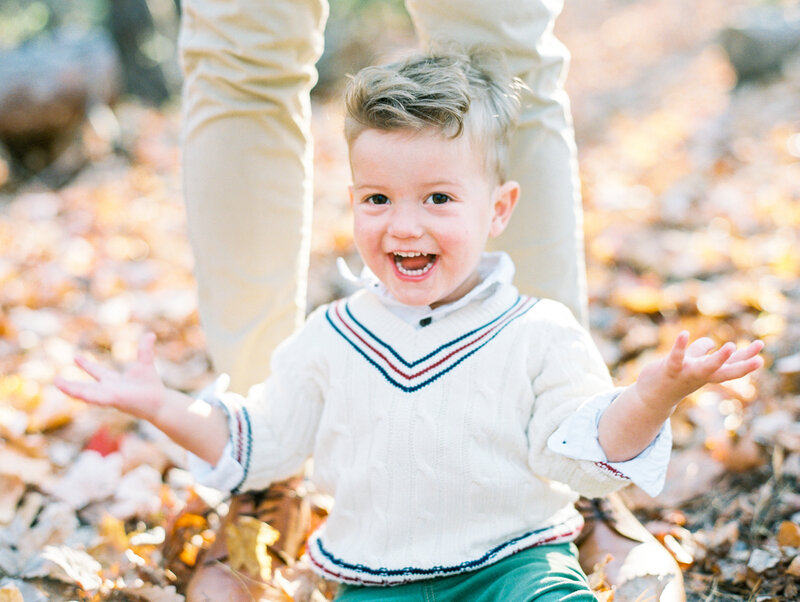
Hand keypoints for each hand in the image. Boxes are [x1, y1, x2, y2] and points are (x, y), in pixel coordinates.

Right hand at [54, 333, 165, 422]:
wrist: (160, 403)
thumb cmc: (151, 386)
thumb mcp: (145, 364)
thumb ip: (145, 350)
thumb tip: (151, 334)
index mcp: (113, 381)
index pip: (97, 372)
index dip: (86, 365)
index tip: (76, 357)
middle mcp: (108, 390)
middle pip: (86, 387)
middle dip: (71, 384)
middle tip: (55, 380)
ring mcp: (109, 396)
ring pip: (87, 394)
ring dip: (73, 390)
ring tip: (57, 383)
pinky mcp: (114, 401)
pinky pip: (98, 398)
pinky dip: (87, 395)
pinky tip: (76, 393)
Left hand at [635, 331, 763, 411]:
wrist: (651, 397)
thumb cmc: (673, 378)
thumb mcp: (690, 363)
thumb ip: (701, 354)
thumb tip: (710, 343)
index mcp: (708, 374)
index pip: (731, 366)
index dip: (746, 358)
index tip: (762, 347)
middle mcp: (701, 376)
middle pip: (726, 372)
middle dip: (743, 366)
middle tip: (760, 359)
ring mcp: (686, 374)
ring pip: (704, 368)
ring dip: (718, 359)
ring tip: (729, 345)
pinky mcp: (669, 370)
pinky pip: (676, 358)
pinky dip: (680, 346)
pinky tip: (683, 334)